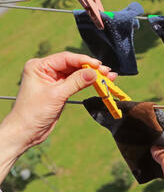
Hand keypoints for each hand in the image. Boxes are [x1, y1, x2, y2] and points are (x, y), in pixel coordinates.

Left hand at [0, 51, 116, 156]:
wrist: (26, 132)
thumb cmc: (33, 113)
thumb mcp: (56, 95)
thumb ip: (76, 82)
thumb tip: (94, 73)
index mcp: (39, 66)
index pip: (66, 58)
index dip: (84, 61)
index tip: (98, 65)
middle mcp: (46, 70)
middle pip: (73, 64)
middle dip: (91, 68)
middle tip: (107, 71)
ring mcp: (54, 79)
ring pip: (77, 73)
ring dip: (92, 75)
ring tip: (108, 76)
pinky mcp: (60, 89)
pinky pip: (77, 82)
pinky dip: (88, 83)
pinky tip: (100, 82)